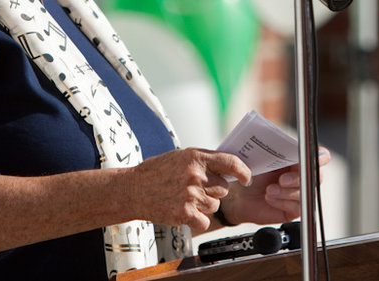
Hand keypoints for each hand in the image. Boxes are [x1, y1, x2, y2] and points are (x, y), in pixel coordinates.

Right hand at [126, 148, 251, 233]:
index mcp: (195, 157)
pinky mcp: (184, 213)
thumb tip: (229, 166)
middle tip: (194, 190)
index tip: (247, 178)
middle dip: (214, 192)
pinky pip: (205, 220)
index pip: (231, 162)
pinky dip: (197, 220)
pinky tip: (183, 211)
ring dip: (204, 206)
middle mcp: (195, 175)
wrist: (132, 189)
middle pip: (223, 189)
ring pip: (214, 205)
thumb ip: (203, 160)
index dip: (244, 171)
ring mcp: (190, 194)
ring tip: (184, 199)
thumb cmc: (156, 172)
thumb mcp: (180, 157)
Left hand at [220, 146, 330, 225]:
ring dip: (286, 192)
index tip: (308, 159)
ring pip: (305, 192)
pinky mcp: (294, 209)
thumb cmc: (250, 171)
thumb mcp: (260, 156)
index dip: (320, 157)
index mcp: (298, 158)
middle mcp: (302, 175)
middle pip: (316, 176)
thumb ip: (273, 147)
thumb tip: (280, 137)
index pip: (320, 156)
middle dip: (297, 177)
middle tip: (281, 179)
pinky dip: (282, 202)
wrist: (239, 194)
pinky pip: (297, 207)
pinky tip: (269, 198)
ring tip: (269, 190)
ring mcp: (299, 193)